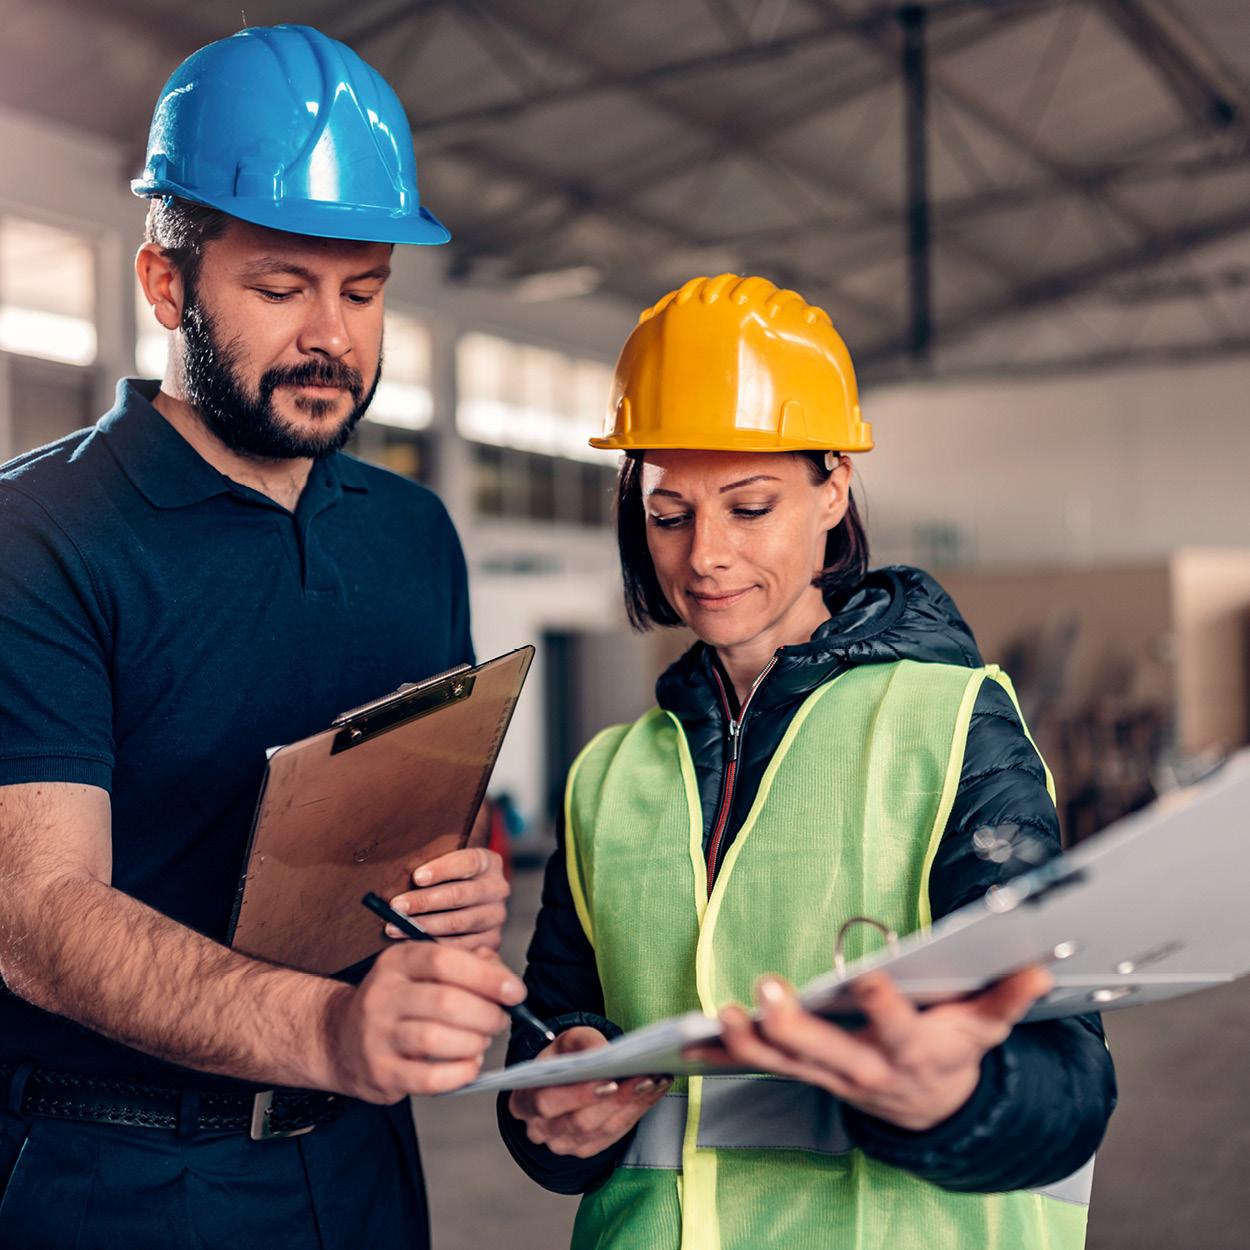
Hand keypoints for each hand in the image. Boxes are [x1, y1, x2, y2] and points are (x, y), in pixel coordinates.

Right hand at [325, 941, 524, 1101]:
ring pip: (436, 1040)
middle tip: (500, 1020)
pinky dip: (459, 1073)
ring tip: (481, 1041)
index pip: (445, 961)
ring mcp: (376, 1036)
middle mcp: (382, 995)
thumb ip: (466, 965)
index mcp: (397, 961)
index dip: (488, 977)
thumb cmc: (398, 1001)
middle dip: (486, 1014)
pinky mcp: (380, 1073)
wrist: (339, 1038)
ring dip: (474, 1042)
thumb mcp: (423, 971)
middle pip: (445, 1002)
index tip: (516, 992)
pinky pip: (428, 1078)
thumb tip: (502, 976)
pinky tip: (469, 1065)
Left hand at [387, 847, 509, 950]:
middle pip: (459, 895)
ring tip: (395, 927)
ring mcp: (496, 917)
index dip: (442, 869)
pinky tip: (411, 941)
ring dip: (422, 925)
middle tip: (397, 907)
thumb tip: (397, 875)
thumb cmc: (444, 879)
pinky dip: (433, 945)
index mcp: (489, 862)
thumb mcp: (443, 864)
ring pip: (457, 923)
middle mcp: (497, 889)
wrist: (466, 903)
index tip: (417, 877)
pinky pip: (459, 946)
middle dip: (424, 901)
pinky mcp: (491, 941)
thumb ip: (428, 864)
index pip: (468, 862)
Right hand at [508, 1028, 671, 1157]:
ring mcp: (564, 1144)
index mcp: (524, 1100)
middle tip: (645, 1078)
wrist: (564, 1077)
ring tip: (656, 1080)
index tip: (610, 1080)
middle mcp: (541, 1130)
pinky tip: (653, 1091)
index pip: (548, 1102)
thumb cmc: (562, 1057)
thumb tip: (603, 1052)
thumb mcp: (566, 1041)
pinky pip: (615, 1134)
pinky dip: (637, 1111)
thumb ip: (582, 1042)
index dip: (579, 1094)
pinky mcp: (587, 1149)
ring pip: (602, 1130)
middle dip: (616, 1100)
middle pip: (580, 1122)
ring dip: (633, 1105)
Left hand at [689, 967, 1050, 1130]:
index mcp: (913, 1050)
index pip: (897, 1027)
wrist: (935, 1109)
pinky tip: (688, 1045)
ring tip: (721, 1012)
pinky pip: (761, 1068)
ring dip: (750, 1041)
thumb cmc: (954, 1050)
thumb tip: (1039, 966)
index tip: (866, 975)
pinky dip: (725, 1057)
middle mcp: (868, 1070)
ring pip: (786, 1063)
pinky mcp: (806, 1076)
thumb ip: (1006, 998)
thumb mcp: (984, 1028)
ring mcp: (833, 1078)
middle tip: (765, 991)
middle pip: (828, 1052)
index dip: (882, 1004)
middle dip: (795, 1025)